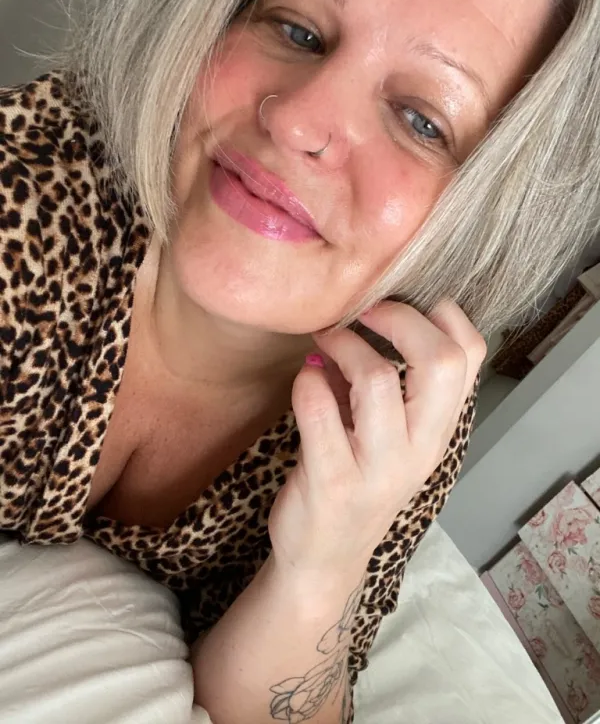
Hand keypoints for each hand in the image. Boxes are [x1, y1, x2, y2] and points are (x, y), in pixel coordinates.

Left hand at [268, 300, 485, 579]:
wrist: (326, 558)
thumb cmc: (359, 481)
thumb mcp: (394, 436)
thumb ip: (391, 383)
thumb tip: (364, 316)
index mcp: (439, 429)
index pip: (470, 356)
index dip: (443, 314)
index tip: (402, 303)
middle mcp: (420, 448)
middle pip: (439, 361)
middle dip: (398, 319)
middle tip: (363, 312)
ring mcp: (378, 468)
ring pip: (376, 380)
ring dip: (345, 345)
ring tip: (326, 341)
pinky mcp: (332, 482)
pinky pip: (319, 410)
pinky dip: (308, 380)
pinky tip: (306, 377)